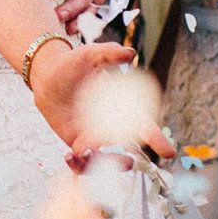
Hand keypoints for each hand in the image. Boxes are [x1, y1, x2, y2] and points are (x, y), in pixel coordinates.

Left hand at [29, 41, 174, 161]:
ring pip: (103, 160)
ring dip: (101, 164)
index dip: (157, 139)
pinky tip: (70, 155)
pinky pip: (81, 160)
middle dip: (124, 160)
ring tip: (89, 153)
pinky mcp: (74, 141)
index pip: (143, 126)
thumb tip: (130, 54)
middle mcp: (110, 126)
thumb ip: (110, 54)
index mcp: (122, 109)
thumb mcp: (92, 55)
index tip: (169, 152)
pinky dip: (78, 163)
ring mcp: (93, 136)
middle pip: (124, 149)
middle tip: (127, 161)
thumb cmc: (74, 64)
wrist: (48, 74)